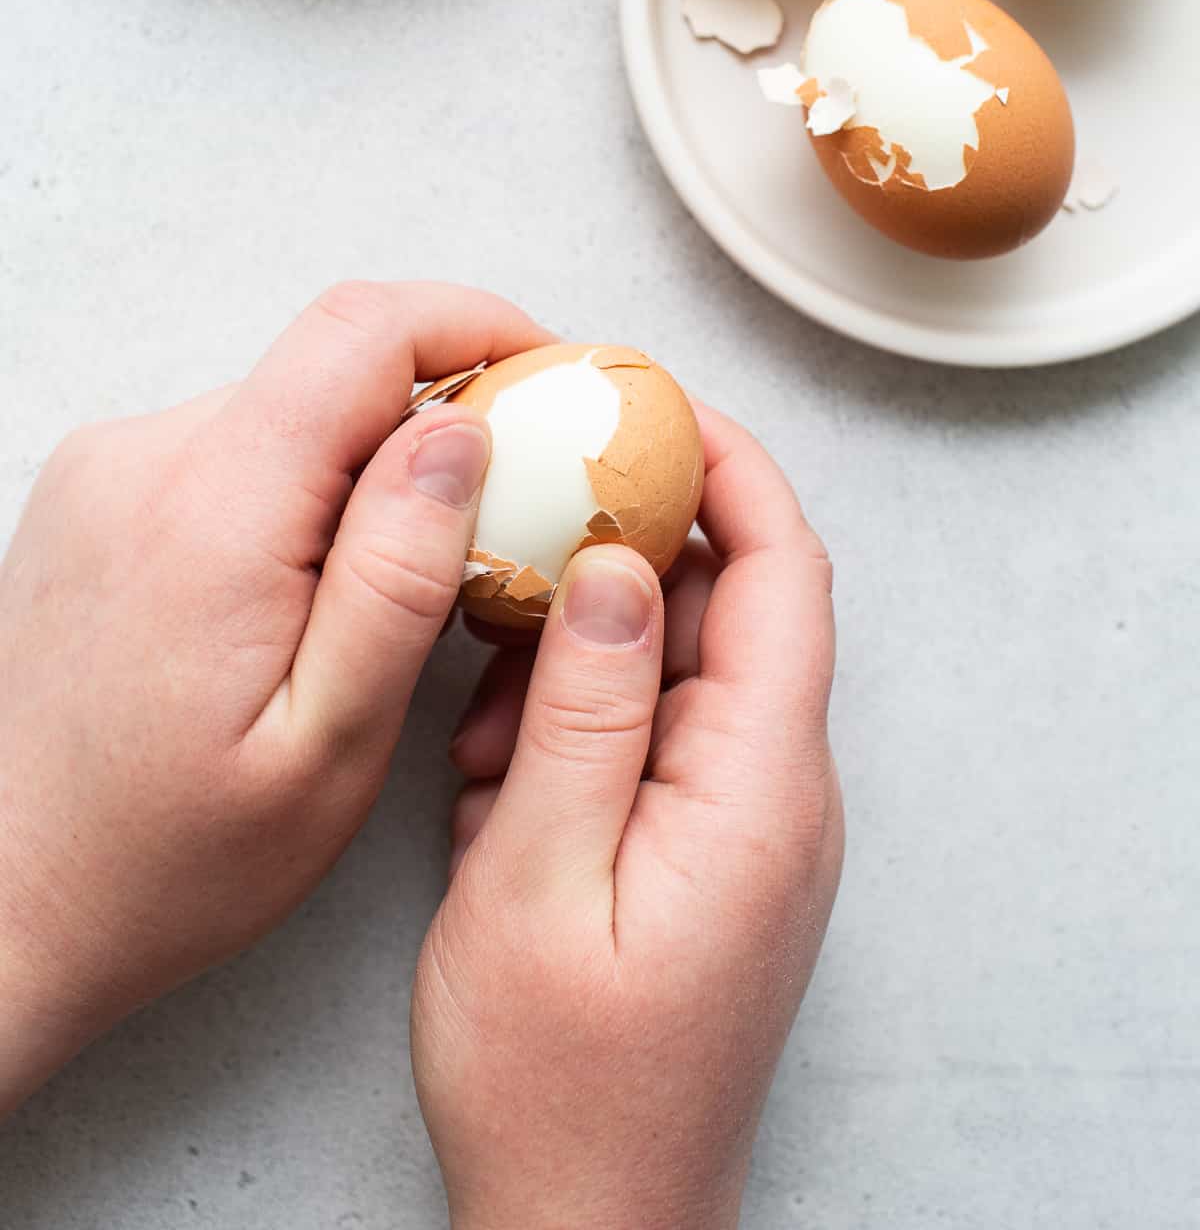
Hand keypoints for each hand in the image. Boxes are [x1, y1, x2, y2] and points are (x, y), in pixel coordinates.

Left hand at [0, 280, 548, 1116]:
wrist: (8, 901)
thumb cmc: (169, 858)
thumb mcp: (329, 747)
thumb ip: (400, 576)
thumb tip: (462, 432)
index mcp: (212, 510)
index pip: (363, 329)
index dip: (476, 324)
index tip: (547, 376)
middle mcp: (143, 460)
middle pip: (331, 367)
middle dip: (437, 416)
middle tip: (503, 515)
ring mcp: (106, 471)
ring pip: (287, 410)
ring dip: (364, 465)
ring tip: (395, 585)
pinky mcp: (94, 496)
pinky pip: (232, 450)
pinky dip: (298, 490)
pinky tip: (310, 594)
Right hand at [412, 404, 843, 1229]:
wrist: (588, 1226)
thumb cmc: (557, 1083)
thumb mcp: (535, 880)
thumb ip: (584, 711)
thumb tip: (618, 562)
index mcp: (758, 785)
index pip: (781, 573)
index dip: (730, 468)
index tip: (653, 400)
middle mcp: (776, 791)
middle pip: (726, 606)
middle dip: (626, 552)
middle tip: (525, 520)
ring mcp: (744, 823)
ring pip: (676, 667)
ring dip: (583, 652)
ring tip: (489, 704)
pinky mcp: (703, 850)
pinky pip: (652, 734)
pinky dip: (577, 719)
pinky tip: (499, 768)